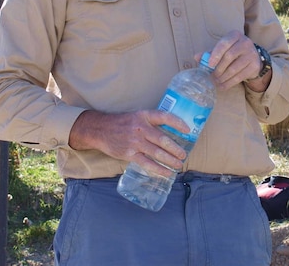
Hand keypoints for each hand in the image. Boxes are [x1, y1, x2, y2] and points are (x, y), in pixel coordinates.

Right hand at [69, 110, 189, 176]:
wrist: (101, 130)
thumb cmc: (122, 123)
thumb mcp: (137, 117)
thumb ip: (151, 123)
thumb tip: (170, 133)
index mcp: (144, 116)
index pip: (165, 117)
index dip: (178, 123)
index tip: (188, 130)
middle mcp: (141, 128)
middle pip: (163, 139)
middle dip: (176, 149)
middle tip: (184, 155)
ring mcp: (135, 142)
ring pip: (157, 153)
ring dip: (170, 160)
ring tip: (179, 165)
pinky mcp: (129, 154)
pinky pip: (147, 163)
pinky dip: (159, 169)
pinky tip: (166, 173)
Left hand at [201, 30, 270, 91]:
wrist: (253, 57)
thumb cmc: (233, 51)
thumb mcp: (223, 49)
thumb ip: (210, 52)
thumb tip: (196, 57)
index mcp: (235, 35)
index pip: (224, 43)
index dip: (216, 54)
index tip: (209, 64)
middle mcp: (245, 42)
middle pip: (229, 56)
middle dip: (219, 68)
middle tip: (212, 75)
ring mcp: (252, 54)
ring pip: (234, 68)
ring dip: (223, 77)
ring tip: (217, 81)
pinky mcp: (255, 66)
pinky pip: (240, 76)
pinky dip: (230, 83)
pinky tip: (223, 86)